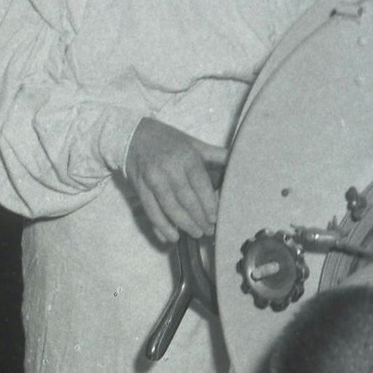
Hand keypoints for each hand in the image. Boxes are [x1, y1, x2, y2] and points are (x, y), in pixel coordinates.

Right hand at [123, 119, 227, 244]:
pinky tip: (171, 237)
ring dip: (183, 225)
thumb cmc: (168, 140)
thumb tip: (239, 159)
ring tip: (195, 234)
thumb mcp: (193, 143)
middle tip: (208, 231)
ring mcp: (152, 179)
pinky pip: (151, 211)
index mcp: (186, 157)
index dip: (208, 204)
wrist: (133, 135)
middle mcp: (169, 169)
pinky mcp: (140, 188)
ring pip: (169, 208)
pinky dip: (161, 226)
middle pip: (186, 200)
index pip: (200, 185)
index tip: (215, 218)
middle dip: (198, 219)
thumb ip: (215, 154)